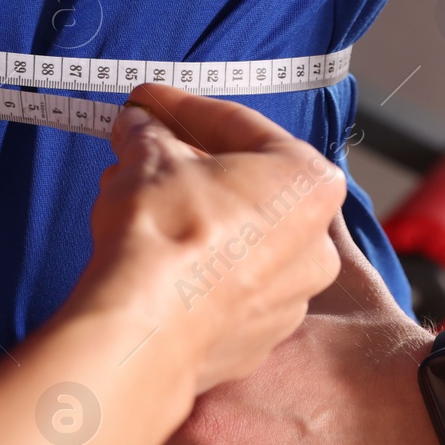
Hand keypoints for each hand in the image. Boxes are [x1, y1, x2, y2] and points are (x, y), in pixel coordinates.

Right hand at [67, 84, 347, 396]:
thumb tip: (137, 127)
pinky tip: (146, 252)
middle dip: (184, 164)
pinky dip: (189, 266)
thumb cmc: (165, 236)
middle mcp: (313, 245)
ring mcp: (286, 300)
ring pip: (233, 240)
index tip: (148, 103)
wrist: (144, 328)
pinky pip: (220, 288)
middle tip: (139, 148)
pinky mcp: (251, 341)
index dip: (181, 108)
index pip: (238, 126)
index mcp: (308, 183)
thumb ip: (147, 133)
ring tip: (131, 198)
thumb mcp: (148, 156)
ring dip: (186, 213)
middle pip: (243, 186)